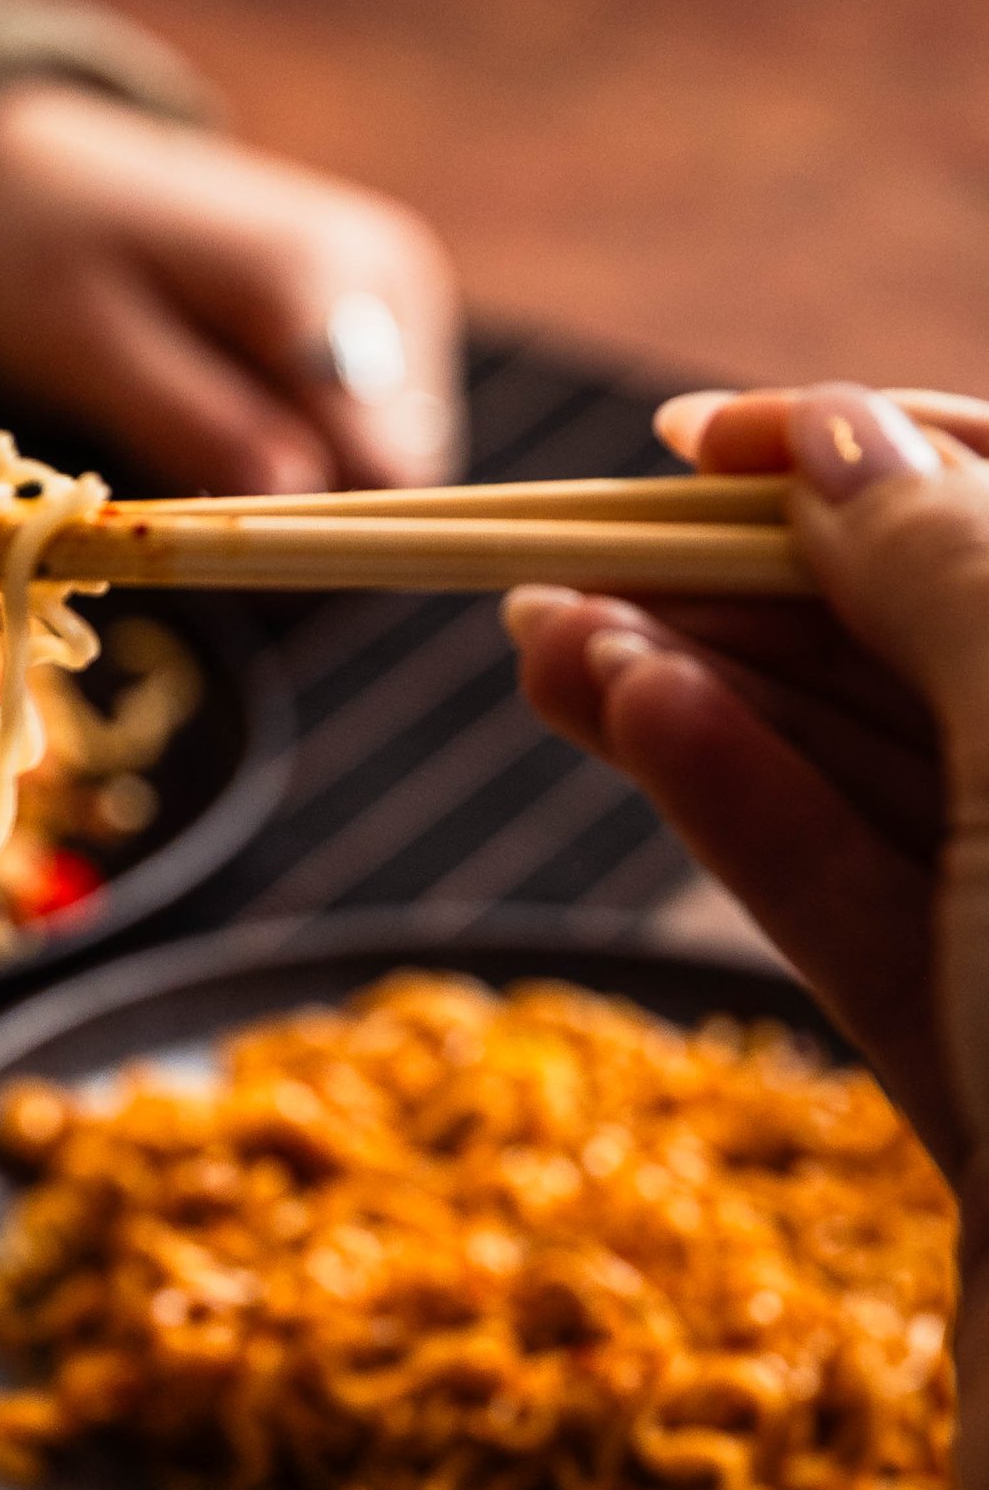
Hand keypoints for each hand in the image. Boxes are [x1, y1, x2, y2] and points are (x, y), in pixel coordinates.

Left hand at [0, 80, 460, 492]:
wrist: (49, 177)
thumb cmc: (50, 255)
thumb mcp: (91, 348)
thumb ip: (196, 420)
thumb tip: (297, 493)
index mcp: (322, 274)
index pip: (386, 463)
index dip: (313, 526)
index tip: (225, 532)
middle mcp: (391, 276)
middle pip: (397, 469)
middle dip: (306, 500)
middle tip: (189, 463)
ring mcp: (399, 292)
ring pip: (391, 458)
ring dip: (305, 473)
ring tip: (199, 413)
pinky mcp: (388, 314)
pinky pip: (373, 431)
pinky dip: (306, 443)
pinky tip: (230, 399)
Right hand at [504, 381, 988, 1489]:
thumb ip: (947, 569)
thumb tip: (828, 438)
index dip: (870, 447)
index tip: (697, 440)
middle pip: (926, 637)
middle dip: (740, 585)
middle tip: (562, 555)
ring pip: (865, 771)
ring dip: (701, 696)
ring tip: (545, 643)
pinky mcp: (979, 1050)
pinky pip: (851, 899)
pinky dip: (738, 813)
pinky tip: (629, 727)